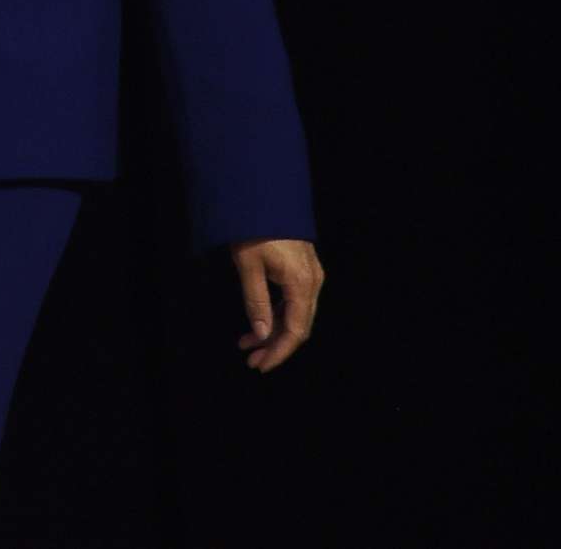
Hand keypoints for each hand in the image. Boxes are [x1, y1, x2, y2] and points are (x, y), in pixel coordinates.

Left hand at [229, 237, 323, 371]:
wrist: (265, 195)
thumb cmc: (254, 228)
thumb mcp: (248, 265)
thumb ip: (256, 300)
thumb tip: (261, 334)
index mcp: (303, 284)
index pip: (295, 330)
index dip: (279, 351)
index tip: (261, 366)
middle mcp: (313, 283)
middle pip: (298, 326)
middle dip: (274, 345)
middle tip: (251, 360)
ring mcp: (311, 276)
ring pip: (295, 314)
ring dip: (272, 331)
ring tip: (247, 345)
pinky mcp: (304, 270)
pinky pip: (293, 301)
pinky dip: (276, 314)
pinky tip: (258, 322)